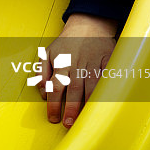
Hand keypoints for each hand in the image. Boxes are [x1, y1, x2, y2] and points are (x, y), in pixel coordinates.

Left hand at [38, 13, 116, 127]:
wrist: (88, 25)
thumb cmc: (66, 43)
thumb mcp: (47, 53)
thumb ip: (41, 72)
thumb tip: (41, 92)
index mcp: (61, 63)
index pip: (55, 87)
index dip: (53, 104)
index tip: (53, 118)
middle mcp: (77, 64)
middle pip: (73, 90)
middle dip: (70, 108)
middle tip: (68, 124)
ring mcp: (94, 63)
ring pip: (91, 87)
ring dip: (87, 104)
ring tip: (85, 120)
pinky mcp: (108, 62)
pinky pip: (107, 79)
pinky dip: (106, 91)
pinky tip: (103, 104)